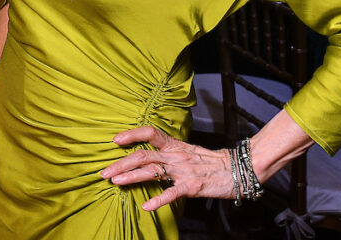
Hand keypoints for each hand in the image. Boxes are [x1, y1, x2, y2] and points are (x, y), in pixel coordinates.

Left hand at [100, 126, 233, 211]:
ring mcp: (182, 171)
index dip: (131, 135)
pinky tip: (146, 206)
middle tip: (104, 172)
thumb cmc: (210, 161)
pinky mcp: (191, 186)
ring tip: (115, 182)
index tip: (115, 140)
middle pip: (143, 155)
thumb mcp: (186, 151)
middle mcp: (175, 155)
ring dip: (131, 176)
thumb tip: (147, 155)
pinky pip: (172, 193)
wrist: (237, 169)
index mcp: (174, 145)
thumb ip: (168, 152)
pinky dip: (158, 200)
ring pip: (151, 171)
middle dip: (121, 163)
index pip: (149, 133)